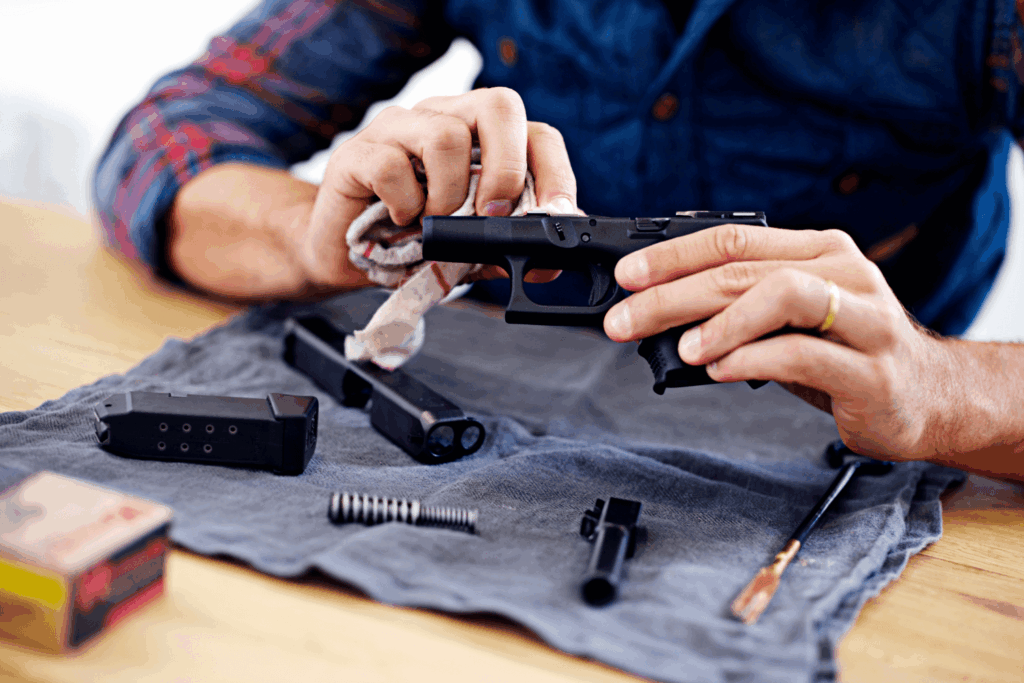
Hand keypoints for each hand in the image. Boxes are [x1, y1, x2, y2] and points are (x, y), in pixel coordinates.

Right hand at [296, 87, 577, 285]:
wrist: (344, 257)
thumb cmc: (411, 242)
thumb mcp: (471, 252)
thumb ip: (508, 249)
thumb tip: (551, 263)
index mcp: (480, 137)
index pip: (535, 132)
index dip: (554, 172)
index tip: (554, 215)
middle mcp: (443, 118)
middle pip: (498, 104)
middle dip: (507, 168)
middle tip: (492, 215)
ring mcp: (399, 129)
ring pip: (445, 136)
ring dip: (448, 195)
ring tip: (434, 222)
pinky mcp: (358, 152)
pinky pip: (392, 166)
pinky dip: (404, 204)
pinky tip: (400, 221)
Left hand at [602, 223, 951, 461]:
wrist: (931, 398)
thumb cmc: (848, 356)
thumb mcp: (790, 322)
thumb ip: (740, 309)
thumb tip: (660, 316)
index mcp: (818, 252)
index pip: (733, 239)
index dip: (671, 256)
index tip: (626, 278)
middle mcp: (844, 273)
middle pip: (743, 270)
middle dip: (672, 294)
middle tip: (625, 320)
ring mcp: (865, 319)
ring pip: (781, 295)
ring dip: (720, 320)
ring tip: (680, 346)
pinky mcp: (873, 370)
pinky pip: (804, 354)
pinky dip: (752, 359)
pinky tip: (719, 371)